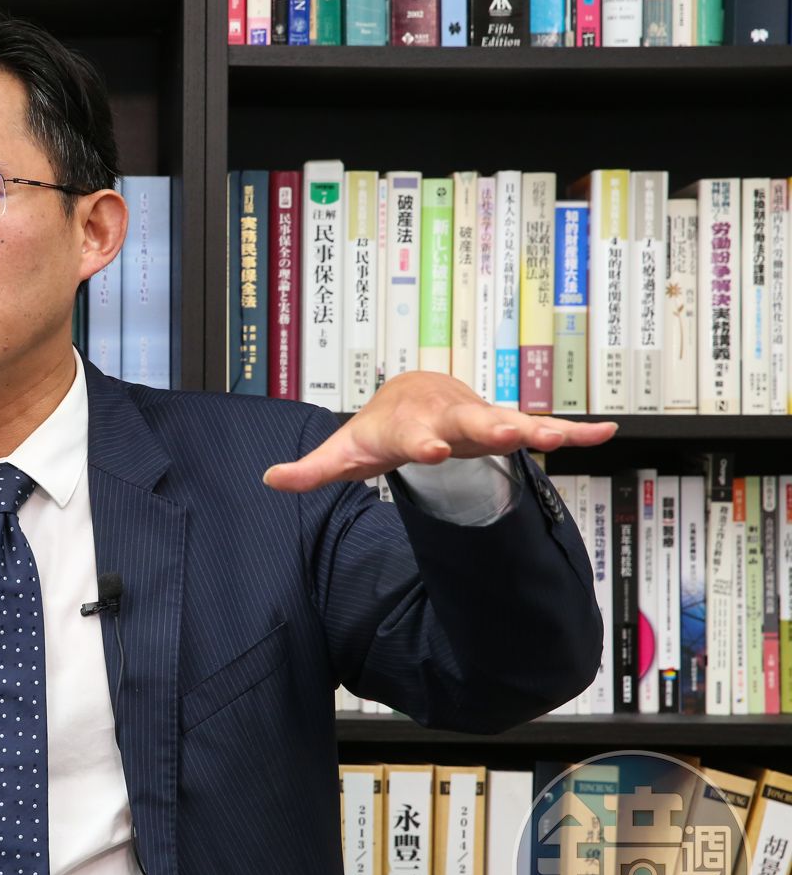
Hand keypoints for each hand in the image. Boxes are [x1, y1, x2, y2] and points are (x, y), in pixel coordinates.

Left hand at [261, 372, 618, 492]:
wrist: (411, 395)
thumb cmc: (378, 426)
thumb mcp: (344, 451)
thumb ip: (312, 469)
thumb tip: (271, 479)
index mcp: (411, 423)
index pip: (415, 434)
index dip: (422, 441)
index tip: (432, 448)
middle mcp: (450, 416)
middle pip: (471, 420)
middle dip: (489, 425)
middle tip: (510, 432)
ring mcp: (480, 419)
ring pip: (512, 420)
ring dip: (538, 426)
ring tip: (565, 435)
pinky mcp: (505, 426)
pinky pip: (543, 426)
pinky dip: (573, 429)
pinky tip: (604, 432)